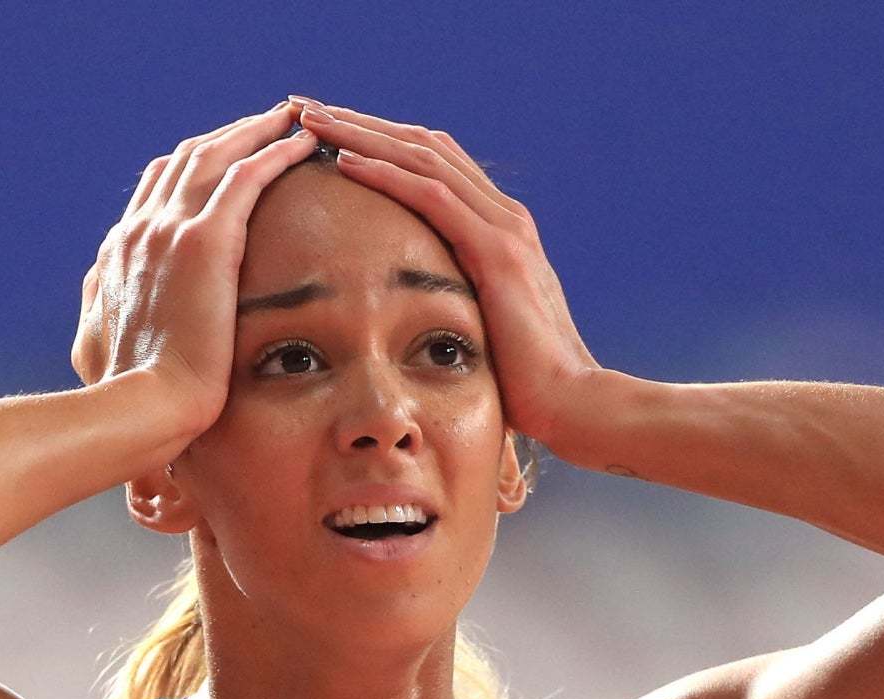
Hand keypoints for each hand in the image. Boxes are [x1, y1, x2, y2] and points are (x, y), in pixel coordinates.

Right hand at [72, 102, 319, 439]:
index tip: (224, 162)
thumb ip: (98, 312)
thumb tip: (95, 298)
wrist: (139, 411)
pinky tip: (301, 144)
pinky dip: (274, 152)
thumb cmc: (125, 399)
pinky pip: (246, 177)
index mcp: (119, 254)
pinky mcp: (206, 242)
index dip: (192, 168)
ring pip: (216, 156)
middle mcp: (141, 231)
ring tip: (293, 120)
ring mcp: (170, 231)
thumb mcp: (96, 348)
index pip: (155, 190)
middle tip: (266, 124)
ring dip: (255, 131)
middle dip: (227, 137)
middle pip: (186, 160)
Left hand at [292, 100, 602, 451]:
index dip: (380, 144)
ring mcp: (504, 228)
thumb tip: (420, 331)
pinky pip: (431, 194)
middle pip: (422, 145)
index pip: (433, 165)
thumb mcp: (485, 336)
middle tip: (306, 109)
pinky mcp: (497, 251)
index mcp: (500, 232)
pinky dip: (384, 171)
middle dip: (361, 124)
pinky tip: (342, 160)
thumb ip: (459, 314)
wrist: (577, 406)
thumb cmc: (528, 388)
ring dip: (361, 134)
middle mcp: (505, 217)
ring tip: (310, 120)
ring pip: (421, 156)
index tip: (328, 136)